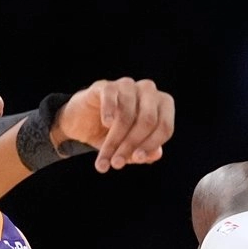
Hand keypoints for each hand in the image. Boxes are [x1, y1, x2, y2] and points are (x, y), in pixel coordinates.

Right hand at [59, 78, 176, 172]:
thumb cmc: (114, 134)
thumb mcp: (130, 148)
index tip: (135, 159)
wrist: (83, 123)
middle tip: (116, 163)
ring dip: (114, 140)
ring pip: (126, 114)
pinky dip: (109, 111)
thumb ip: (145, 152)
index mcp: (162, 105)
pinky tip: (106, 124)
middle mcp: (148, 91)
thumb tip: (156, 154)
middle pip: (147, 120)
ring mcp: (127, 85)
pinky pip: (110, 97)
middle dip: (130, 145)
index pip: (165, 127)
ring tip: (105, 158)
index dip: (150, 145)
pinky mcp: (106, 85)